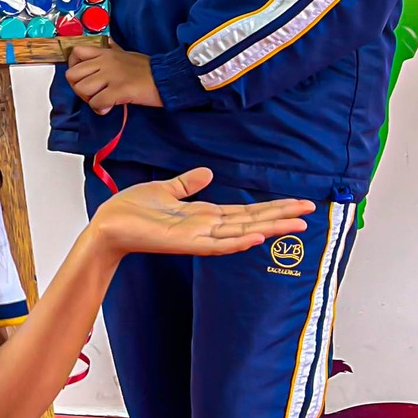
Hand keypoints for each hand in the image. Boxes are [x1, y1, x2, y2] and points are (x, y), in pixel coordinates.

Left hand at [66, 39, 161, 114]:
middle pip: (72, 75)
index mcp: (106, 52)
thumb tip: (108, 42)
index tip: (83, 77)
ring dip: (89, 100)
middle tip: (92, 94)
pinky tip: (108, 108)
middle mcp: (105, 62)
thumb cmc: (148, 68)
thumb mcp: (127, 53)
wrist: (167, 78)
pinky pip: (96, 103)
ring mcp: (111, 76)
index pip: (76, 53)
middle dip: (78, 88)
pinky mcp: (118, 90)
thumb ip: (113, 49)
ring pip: (82, 89)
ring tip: (102, 101)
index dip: (74, 67)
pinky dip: (100, 109)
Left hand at [92, 169, 313, 259]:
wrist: (107, 225)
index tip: (297, 202)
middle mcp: (207, 228)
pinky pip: (217, 245)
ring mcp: (198, 238)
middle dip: (281, 216)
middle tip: (310, 211)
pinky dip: (237, 241)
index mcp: (204, 215)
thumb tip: (207, 173)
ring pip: (242, 232)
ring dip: (269, 228)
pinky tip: (257, 237)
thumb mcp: (164, 189)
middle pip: (252, 221)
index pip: (246, 211)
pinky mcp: (185, 244)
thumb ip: (187, 183)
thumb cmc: (130, 211)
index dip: (272, 206)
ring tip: (296, 224)